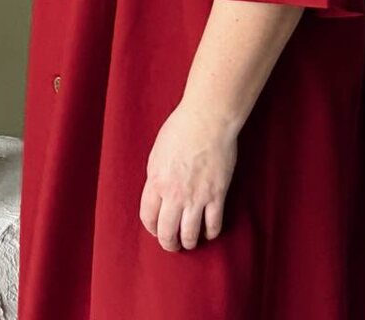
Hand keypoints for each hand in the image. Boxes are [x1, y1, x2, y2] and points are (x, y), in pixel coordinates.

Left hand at [139, 101, 236, 251]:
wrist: (207, 119)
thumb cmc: (181, 129)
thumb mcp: (157, 152)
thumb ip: (156, 176)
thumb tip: (158, 193)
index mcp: (156, 181)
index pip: (148, 217)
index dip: (151, 228)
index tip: (156, 230)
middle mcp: (174, 194)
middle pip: (167, 232)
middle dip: (168, 243)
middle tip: (172, 245)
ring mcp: (196, 196)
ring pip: (190, 234)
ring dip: (188, 243)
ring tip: (190, 242)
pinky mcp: (217, 194)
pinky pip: (213, 224)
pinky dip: (211, 233)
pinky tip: (209, 232)